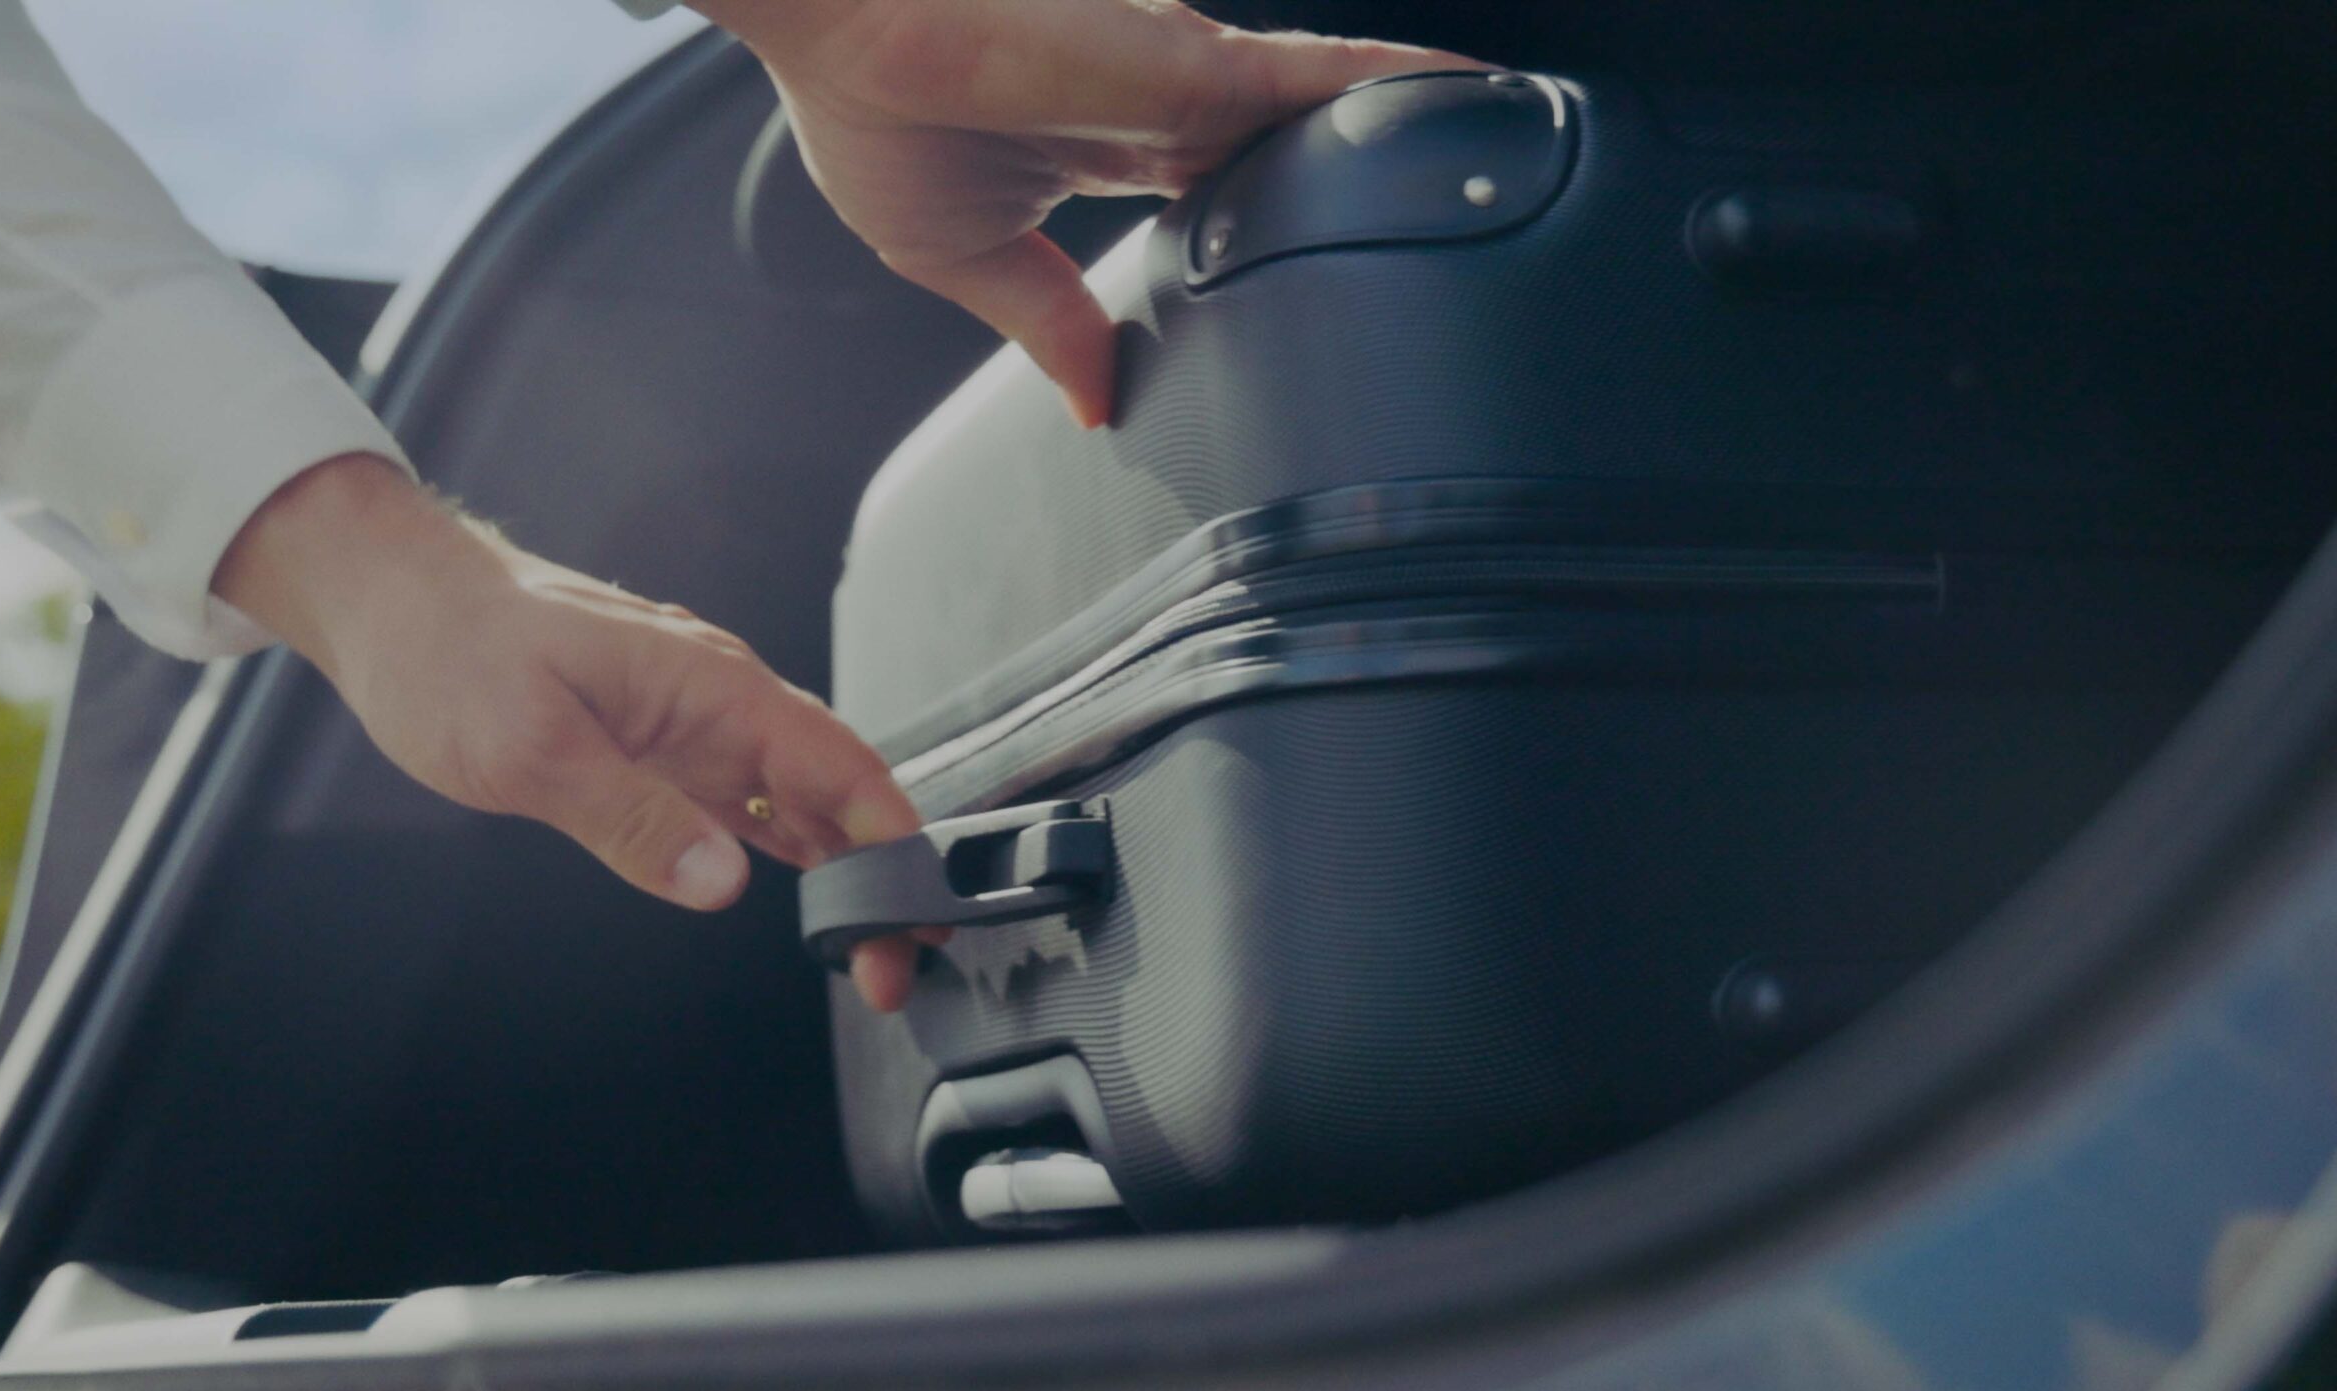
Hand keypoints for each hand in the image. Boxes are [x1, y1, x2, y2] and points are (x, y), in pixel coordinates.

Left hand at [213, 454, 929, 1011]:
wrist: (392, 598)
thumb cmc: (449, 650)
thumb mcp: (529, 747)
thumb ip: (632, 818)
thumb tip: (720, 880)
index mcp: (711, 686)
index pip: (841, 765)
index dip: (892, 842)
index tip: (919, 913)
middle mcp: (721, 702)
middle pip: (838, 792)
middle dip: (880, 879)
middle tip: (891, 969)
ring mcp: (697, 725)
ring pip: (803, 802)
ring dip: (844, 873)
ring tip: (871, 951)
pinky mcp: (665, 747)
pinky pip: (752, 801)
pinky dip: (794, 850)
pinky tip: (813, 893)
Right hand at [698, 0, 1476, 426]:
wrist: (836, 23)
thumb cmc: (870, 109)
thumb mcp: (964, 254)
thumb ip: (1047, 320)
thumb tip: (1093, 406)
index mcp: (1106, 145)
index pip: (1222, 199)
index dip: (1276, 237)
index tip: (1329, 291)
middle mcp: (1162, 104)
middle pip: (1295, 160)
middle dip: (1365, 197)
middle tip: (1450, 244)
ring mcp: (1191, 77)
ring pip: (1332, 112)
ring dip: (1411, 139)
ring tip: (1501, 174)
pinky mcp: (1200, 60)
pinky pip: (1334, 71)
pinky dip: (1410, 81)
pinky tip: (1481, 100)